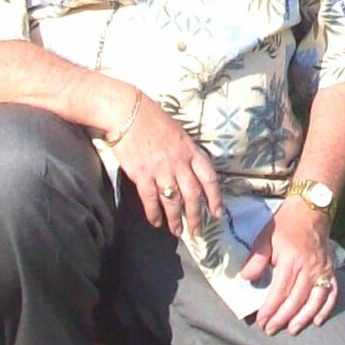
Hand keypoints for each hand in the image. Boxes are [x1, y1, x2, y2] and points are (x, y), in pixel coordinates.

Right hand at [109, 95, 223, 238]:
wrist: (127, 112)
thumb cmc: (151, 118)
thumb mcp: (178, 132)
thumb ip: (186, 151)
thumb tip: (191, 169)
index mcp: (190, 150)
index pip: (209, 178)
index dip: (215, 198)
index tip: (217, 213)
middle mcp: (179, 162)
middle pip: (192, 195)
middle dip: (196, 216)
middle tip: (197, 232)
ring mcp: (160, 169)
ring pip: (173, 201)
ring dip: (176, 219)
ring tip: (177, 232)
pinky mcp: (142, 174)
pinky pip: (151, 199)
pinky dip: (154, 213)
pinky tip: (156, 222)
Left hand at [244, 197, 340, 334]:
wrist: (311, 209)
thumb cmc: (285, 224)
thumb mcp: (265, 237)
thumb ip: (256, 259)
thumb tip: (247, 279)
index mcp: (291, 259)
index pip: (280, 291)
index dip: (270, 309)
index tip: (262, 321)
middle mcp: (309, 267)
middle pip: (296, 299)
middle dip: (282, 318)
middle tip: (271, 330)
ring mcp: (322, 270)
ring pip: (315, 300)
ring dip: (303, 318)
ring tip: (292, 330)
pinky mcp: (331, 270)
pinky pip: (332, 293)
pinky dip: (326, 309)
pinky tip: (317, 321)